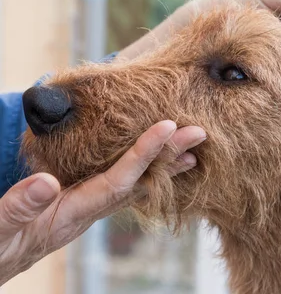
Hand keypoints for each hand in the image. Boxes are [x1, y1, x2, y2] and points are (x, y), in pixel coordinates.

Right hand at [0, 121, 204, 285]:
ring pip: (133, 184)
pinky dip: (140, 171)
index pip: (118, 180)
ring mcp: (86, 208)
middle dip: (169, 157)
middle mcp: (87, 212)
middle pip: (138, 182)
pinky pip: (118, 185)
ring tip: (191, 150)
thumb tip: (46, 182)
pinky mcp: (79, 204)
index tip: (168, 128)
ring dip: (162, 165)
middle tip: (199, 133)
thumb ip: (18, 208)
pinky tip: (154, 164)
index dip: (144, 154)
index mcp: (71, 215)